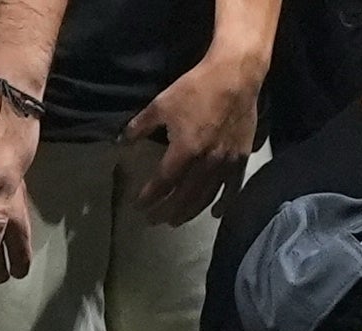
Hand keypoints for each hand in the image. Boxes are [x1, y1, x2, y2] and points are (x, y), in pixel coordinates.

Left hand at [125, 51, 262, 226]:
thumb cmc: (195, 88)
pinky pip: (231, 189)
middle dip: (167, 210)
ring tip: (176, 220)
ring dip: (189, 211)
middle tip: (154, 221)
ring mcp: (225, 164)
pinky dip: (223, 204)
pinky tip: (214, 214)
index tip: (139, 206)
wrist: (234, 79)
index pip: (163, 181)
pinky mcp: (240, 160)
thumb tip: (121, 141)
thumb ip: (140, 126)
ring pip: (206, 196)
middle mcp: (205, 164)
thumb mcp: (161, 104)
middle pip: (184, 196)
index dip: (150, 196)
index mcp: (185, 150)